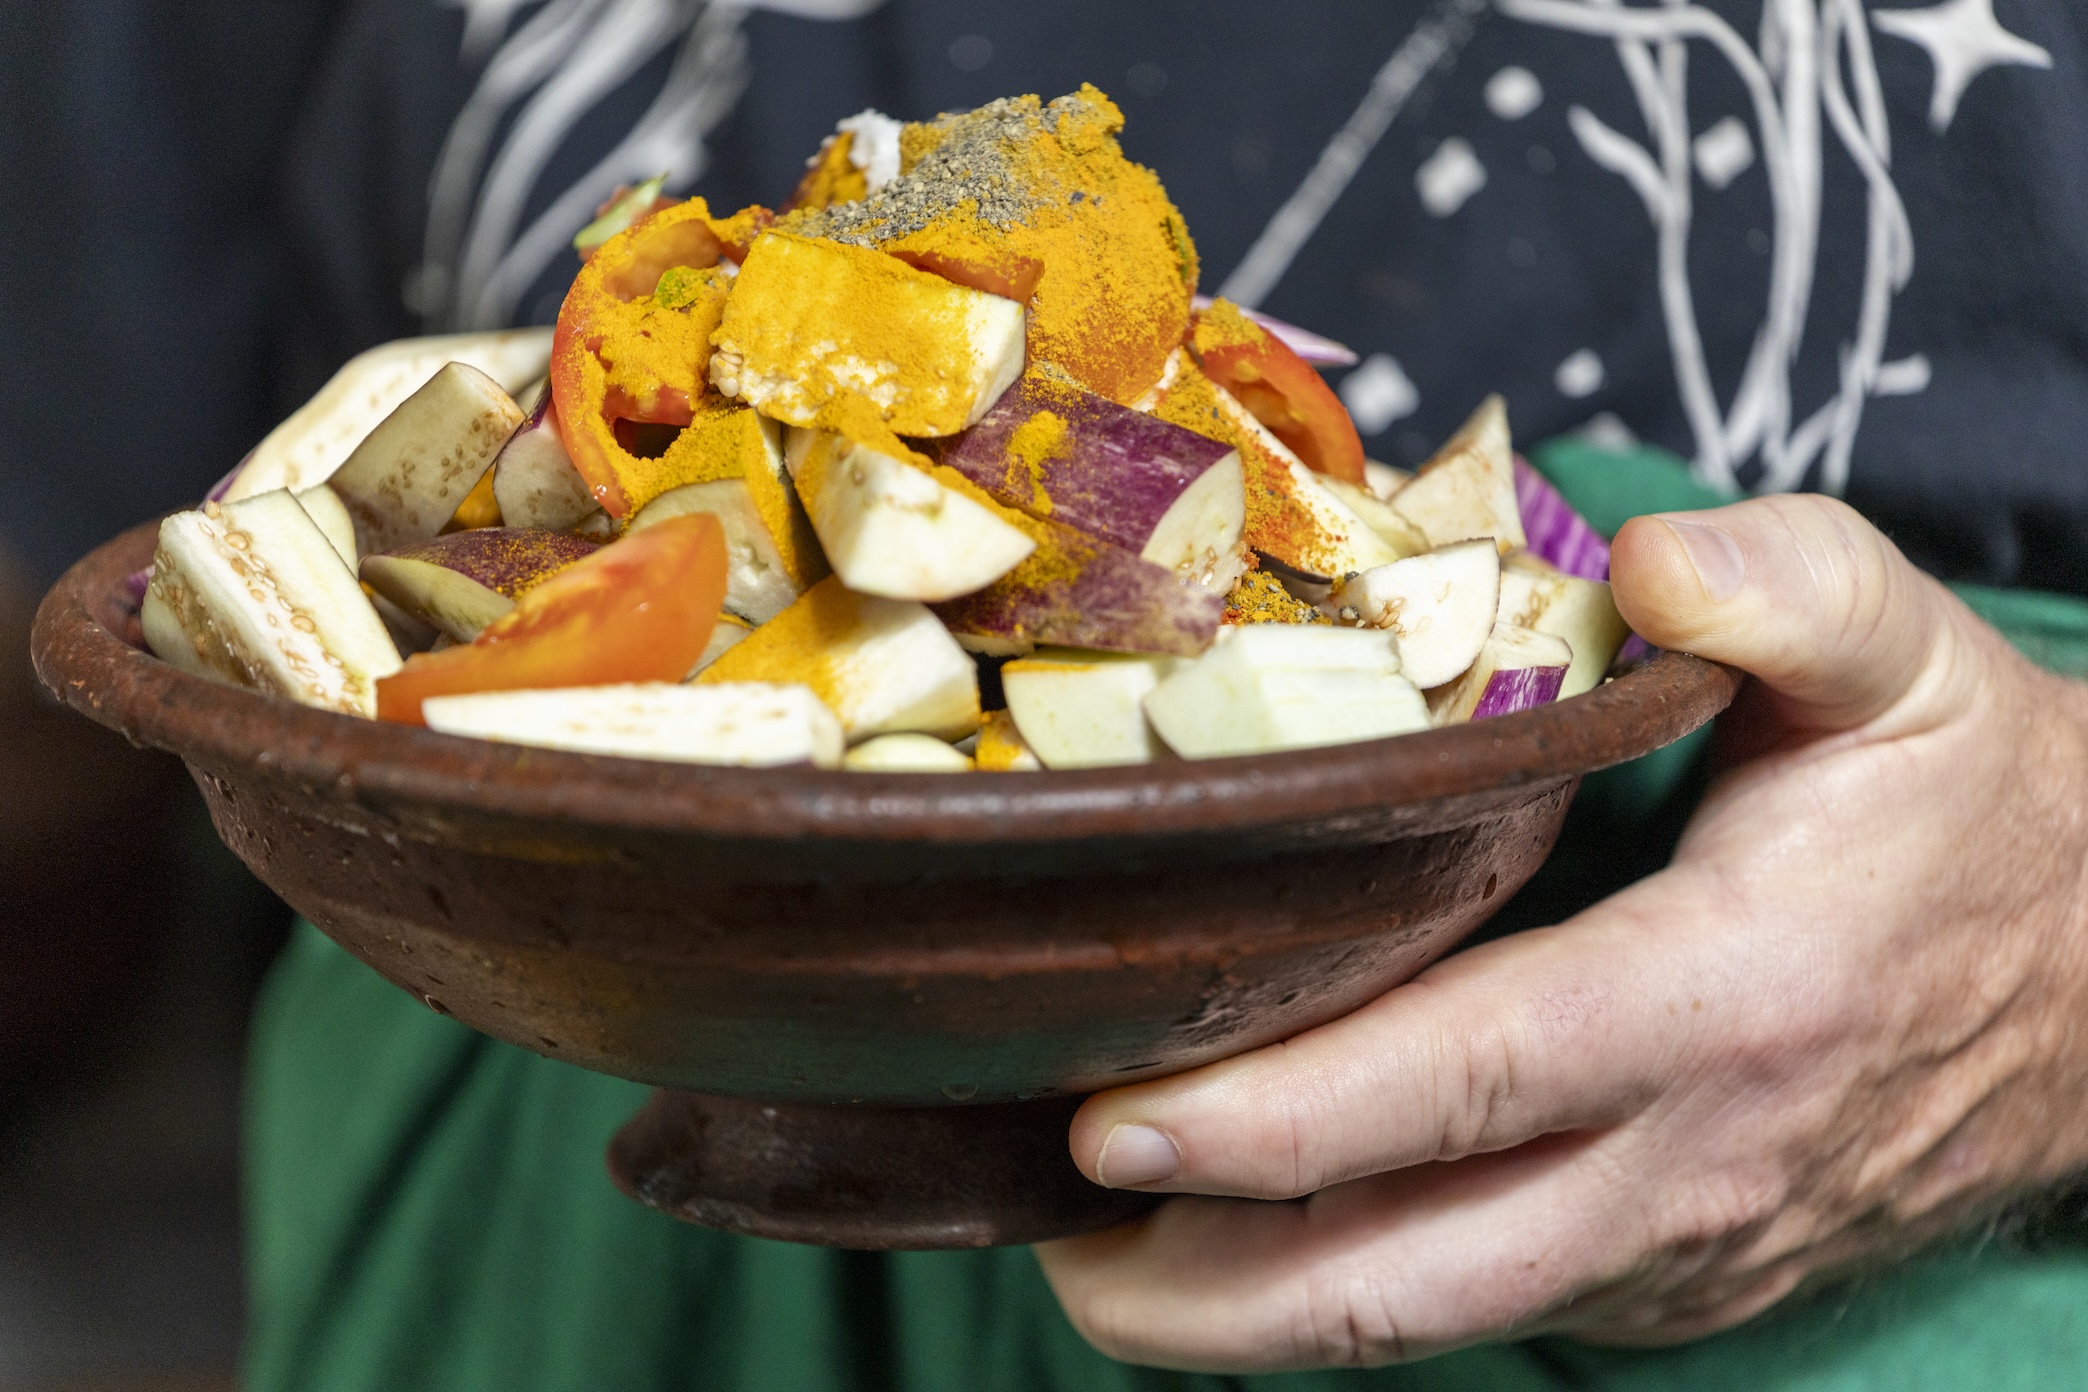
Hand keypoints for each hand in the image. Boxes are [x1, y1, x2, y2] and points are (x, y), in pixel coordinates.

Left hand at [1036, 495, 2087, 1370]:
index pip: (1464, 1080)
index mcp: (1726, 1000)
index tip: (1105, 1118)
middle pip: (1407, 1273)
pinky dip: (1351, 1288)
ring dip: (1248, 1314)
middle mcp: (1690, 1165)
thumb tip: (1630, 554)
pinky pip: (1487, 1304)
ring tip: (1094, 1262)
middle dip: (1204, 1287)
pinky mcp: (1676, 1282)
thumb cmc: (1976, 807)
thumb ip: (1786, 583)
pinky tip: (1246, 1235)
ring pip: (1432, 1319)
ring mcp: (1681, 1249)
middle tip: (1041, 1236)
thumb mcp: (1911, 651)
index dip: (1274, 1118)